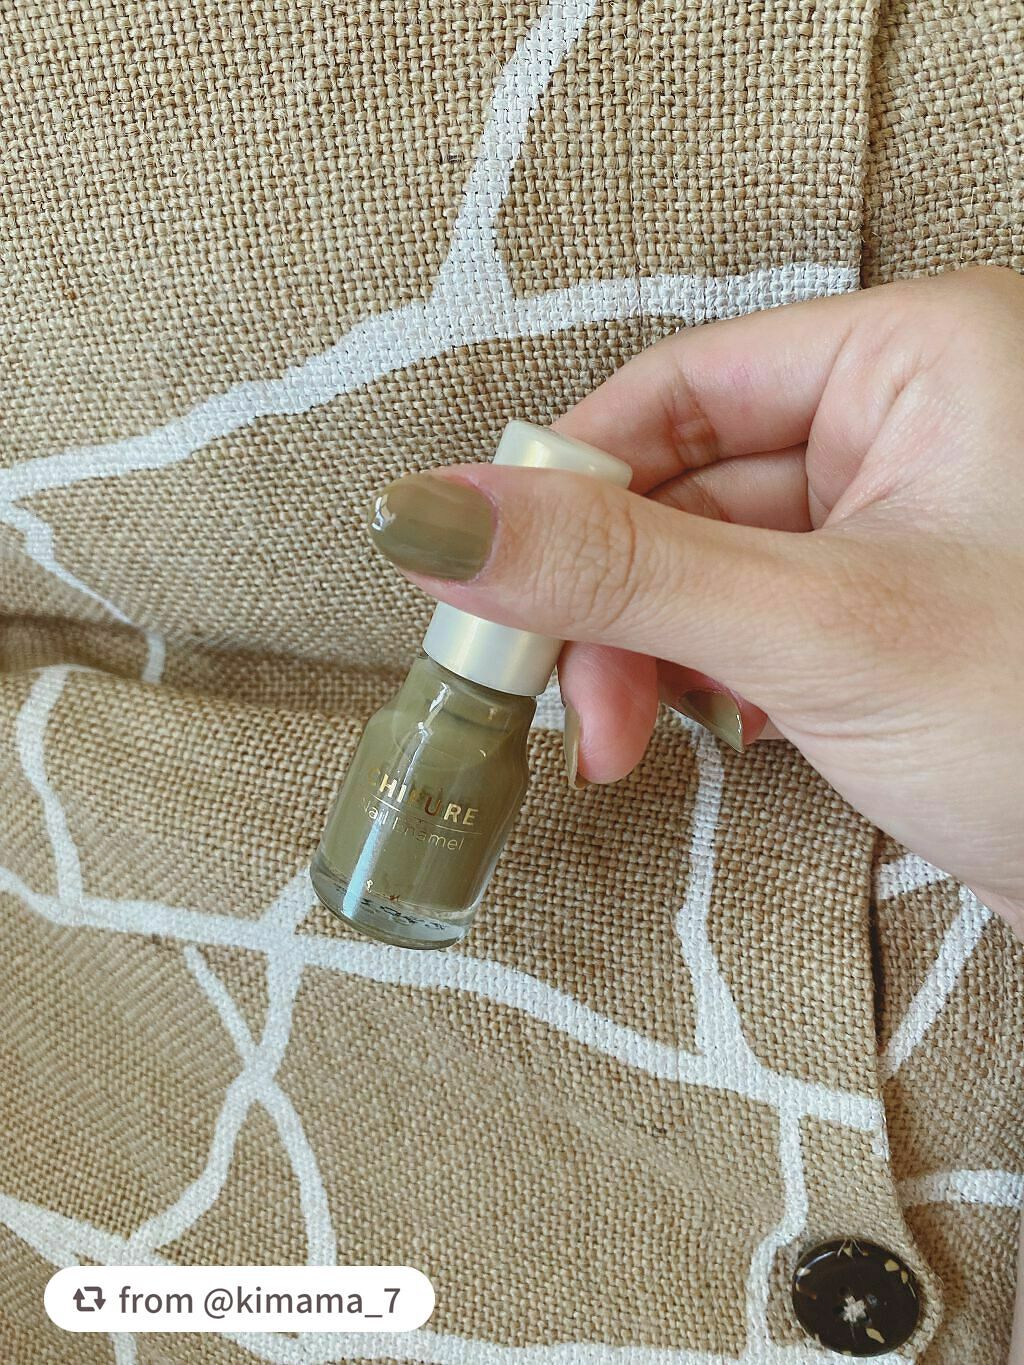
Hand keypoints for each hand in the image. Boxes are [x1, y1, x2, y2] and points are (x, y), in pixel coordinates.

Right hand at [367, 265, 1023, 939]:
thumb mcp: (818, 632)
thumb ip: (620, 569)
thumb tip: (431, 512)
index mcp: (920, 357)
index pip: (680, 387)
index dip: (568, 482)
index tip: (485, 579)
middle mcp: (914, 422)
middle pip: (685, 487)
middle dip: (614, 604)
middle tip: (569, 708)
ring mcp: (904, 526)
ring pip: (712, 566)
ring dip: (652, 654)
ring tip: (629, 744)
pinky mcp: (896, 616)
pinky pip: (757, 622)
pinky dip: (713, 679)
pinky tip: (724, 734)